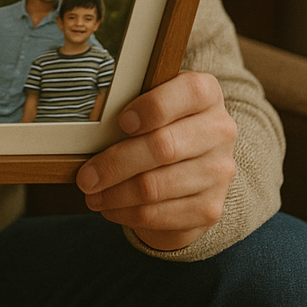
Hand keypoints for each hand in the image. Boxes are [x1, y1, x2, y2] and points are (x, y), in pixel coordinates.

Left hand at [74, 71, 236, 251]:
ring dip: (115, 193)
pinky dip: (127, 213)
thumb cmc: (159, 128)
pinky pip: (160, 214)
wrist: (190, 170)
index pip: (189, 93)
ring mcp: (219, 171)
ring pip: (156, 186)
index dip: (152, 108)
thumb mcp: (149, 106)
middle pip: (163, 147)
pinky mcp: (210, 207)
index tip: (121, 122)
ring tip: (92, 194)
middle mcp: (220, 130)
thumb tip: (91, 120)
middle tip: (86, 176)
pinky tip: (111, 208)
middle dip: (116, 163)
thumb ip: (130, 105)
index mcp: (207, 94)